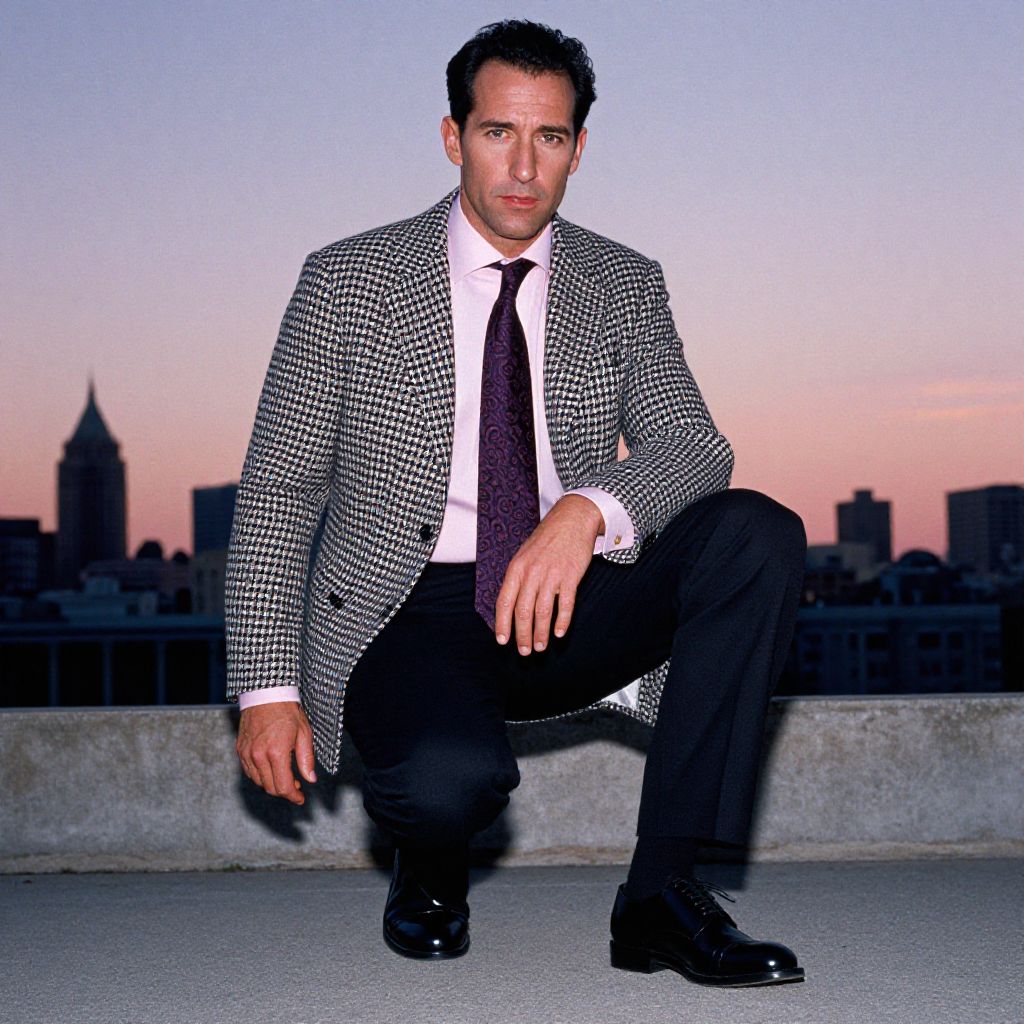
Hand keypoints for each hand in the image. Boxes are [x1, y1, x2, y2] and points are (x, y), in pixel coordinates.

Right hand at [236, 702, 316, 804]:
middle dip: (284, 791)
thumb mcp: (304, 733)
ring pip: (259, 782)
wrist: (265, 694)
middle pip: (270, 788)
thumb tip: (310, 779)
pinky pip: (249, 772)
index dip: (293, 797)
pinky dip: (260, 775)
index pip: (283, 786)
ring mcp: (247, 754)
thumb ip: (306, 759)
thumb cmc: (287, 711)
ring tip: (285, 775)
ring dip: (272, 784)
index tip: (300, 799)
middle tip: (295, 786)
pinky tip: (271, 768)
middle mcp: (258, 756)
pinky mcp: (240, 750)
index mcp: (276, 752)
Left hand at [494, 494, 602, 654]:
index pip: (504, 603)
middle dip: (522, 636)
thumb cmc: (547, 539)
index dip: (502, 625)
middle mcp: (531, 573)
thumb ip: (517, 579)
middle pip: (523, 612)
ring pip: (542, 612)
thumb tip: (510, 607)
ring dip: (541, 634)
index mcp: (516, 568)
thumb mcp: (524, 555)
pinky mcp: (570, 576)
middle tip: (525, 651)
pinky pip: (565, 604)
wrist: (572, 519)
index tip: (502, 641)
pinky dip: (562, 622)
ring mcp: (551, 575)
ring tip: (541, 647)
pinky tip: (559, 633)